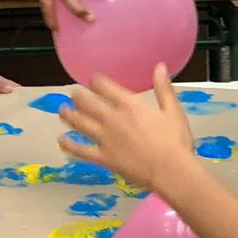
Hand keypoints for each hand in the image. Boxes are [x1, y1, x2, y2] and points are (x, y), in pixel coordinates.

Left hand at [60, 64, 194, 194]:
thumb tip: (159, 65)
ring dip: (68, 115)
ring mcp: (104, 139)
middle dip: (78, 96)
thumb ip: (163, 88)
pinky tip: (61, 140)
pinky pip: (80, 150)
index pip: (104, 86)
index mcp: (129, 105)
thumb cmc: (176, 141)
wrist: (171, 171)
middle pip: (86, 103)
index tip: (93, 80)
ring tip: (63, 110)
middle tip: (74, 94)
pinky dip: (69, 145)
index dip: (95, 81)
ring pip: (79, 123)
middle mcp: (112, 118)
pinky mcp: (102, 158)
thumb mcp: (173, 111)